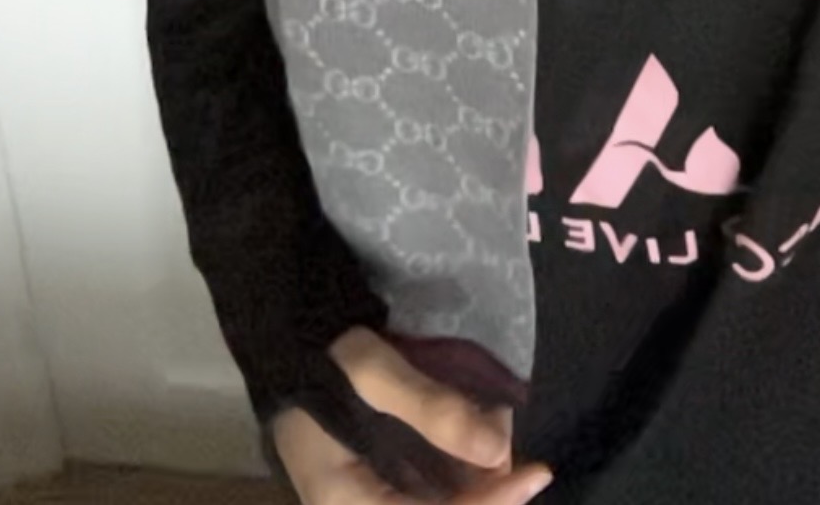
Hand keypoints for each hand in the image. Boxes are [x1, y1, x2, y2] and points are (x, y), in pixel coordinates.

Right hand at [272, 326, 553, 504]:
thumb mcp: (373, 374)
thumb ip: (432, 410)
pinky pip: (427, 493)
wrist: (285, 332)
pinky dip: (461, 475)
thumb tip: (500, 449)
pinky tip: (482, 443)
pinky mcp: (379, 483)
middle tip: (526, 468)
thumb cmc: (320, 354)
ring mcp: (369, 500)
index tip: (535, 473)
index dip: (488, 503)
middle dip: (485, 498)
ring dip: (476, 488)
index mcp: (346, 504)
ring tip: (506, 447)